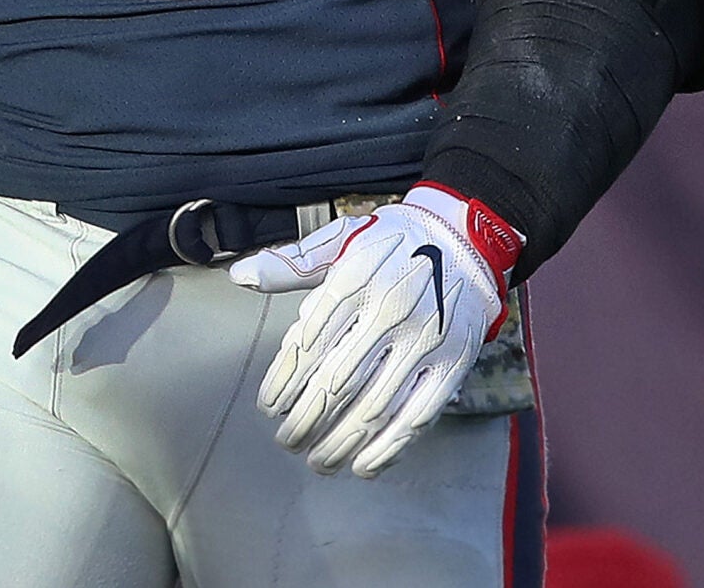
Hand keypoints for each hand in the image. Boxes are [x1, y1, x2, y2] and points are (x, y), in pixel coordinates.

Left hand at [229, 185, 521, 476]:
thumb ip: (291, 263)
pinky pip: (419, 415)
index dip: (284, 381)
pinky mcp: (454, 363)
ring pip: (374, 406)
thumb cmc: (390, 243)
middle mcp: (388, 312)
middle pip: (336, 381)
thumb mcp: (339, 239)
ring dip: (341, 441)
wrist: (464, 239)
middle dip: (306, 419)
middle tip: (286, 441)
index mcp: (353, 281)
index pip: (308, 343)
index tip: (268, 407)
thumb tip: (240, 275)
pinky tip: (364, 465)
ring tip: (317, 460)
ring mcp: (424, 341)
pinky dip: (390, 448)